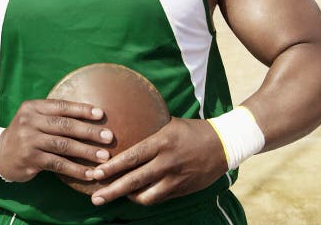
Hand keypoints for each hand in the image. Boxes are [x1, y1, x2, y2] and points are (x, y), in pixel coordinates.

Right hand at [0, 99, 113, 182]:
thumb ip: (55, 116)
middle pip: (64, 125)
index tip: (101, 114)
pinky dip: (75, 169)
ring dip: (86, 152)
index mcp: (33, 107)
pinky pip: (57, 164)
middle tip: (109, 137)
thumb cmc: (26, 134)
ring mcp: (28, 140)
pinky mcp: (29, 159)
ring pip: (63, 145)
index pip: (61, 106)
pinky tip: (89, 174)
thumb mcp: (35, 119)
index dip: (82, 110)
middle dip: (89, 131)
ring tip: (104, 157)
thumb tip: (90, 117)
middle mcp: (29, 122)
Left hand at [90, 117, 226, 205]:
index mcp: (162, 143)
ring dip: (128, 198)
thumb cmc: (192, 130)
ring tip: (113, 196)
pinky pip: (159, 198)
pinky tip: (134, 196)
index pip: (132, 157)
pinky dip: (145, 198)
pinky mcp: (183, 189)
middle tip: (96, 197)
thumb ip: (148, 128)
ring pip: (147, 196)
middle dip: (112, 190)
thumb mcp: (168, 122)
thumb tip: (124, 122)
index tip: (95, 173)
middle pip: (135, 181)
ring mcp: (176, 179)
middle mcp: (167, 163)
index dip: (112, 168)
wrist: (224, 144)